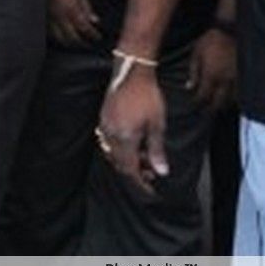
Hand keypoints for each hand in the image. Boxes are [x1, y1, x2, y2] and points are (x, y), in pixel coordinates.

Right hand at [46, 0, 100, 46]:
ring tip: (75, 43)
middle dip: (81, 43)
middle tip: (88, 45)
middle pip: (71, 37)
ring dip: (68, 42)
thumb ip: (86, 6)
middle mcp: (59, 17)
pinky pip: (49, 32)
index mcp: (71, 9)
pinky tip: (61, 36)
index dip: (93, 35)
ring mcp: (49, 18)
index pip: (84, 28)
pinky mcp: (42, 17)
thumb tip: (94, 20)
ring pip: (58, 37)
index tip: (98, 38)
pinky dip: (57, 36)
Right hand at [97, 67, 168, 194]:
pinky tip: (132, 144)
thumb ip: (156, 150)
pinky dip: (120, 150)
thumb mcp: (157, 125)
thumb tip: (161, 172)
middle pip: (119, 164)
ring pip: (112, 154)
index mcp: (125, 138)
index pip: (130, 170)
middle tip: (152, 173)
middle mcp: (111, 135)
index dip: (141, 184)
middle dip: (135, 173)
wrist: (132, 73)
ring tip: (144, 157)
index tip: (151, 191)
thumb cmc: (148, 97)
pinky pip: (108, 142)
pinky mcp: (103, 119)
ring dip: (127, 161)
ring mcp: (104, 127)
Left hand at [187, 28, 236, 109]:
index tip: (195, 104)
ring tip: (219, 106)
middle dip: (212, 108)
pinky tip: (233, 98)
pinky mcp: (246, 76)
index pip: (204, 96)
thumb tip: (189, 87)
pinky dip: (237, 98)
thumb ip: (193, 72)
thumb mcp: (196, 53)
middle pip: (219, 102)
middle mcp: (225, 81)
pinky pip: (242, 92)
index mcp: (211, 75)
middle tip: (207, 111)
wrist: (231, 30)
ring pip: (232, 100)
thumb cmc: (210, 41)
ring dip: (225, 104)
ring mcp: (237, 79)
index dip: (198, 102)